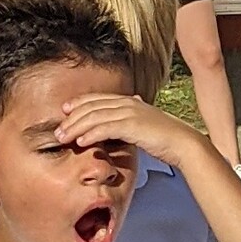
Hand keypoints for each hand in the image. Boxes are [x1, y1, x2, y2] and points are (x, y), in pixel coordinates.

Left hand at [51, 88, 191, 167]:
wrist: (183, 143)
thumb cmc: (164, 138)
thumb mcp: (143, 126)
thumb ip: (128, 123)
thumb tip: (118, 126)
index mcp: (129, 101)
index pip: (97, 98)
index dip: (79, 103)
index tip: (64, 111)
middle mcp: (127, 103)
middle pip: (91, 107)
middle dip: (71, 119)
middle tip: (57, 131)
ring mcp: (130, 113)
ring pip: (94, 117)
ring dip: (75, 127)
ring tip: (62, 138)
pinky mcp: (132, 125)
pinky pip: (106, 127)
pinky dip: (91, 134)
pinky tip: (80, 141)